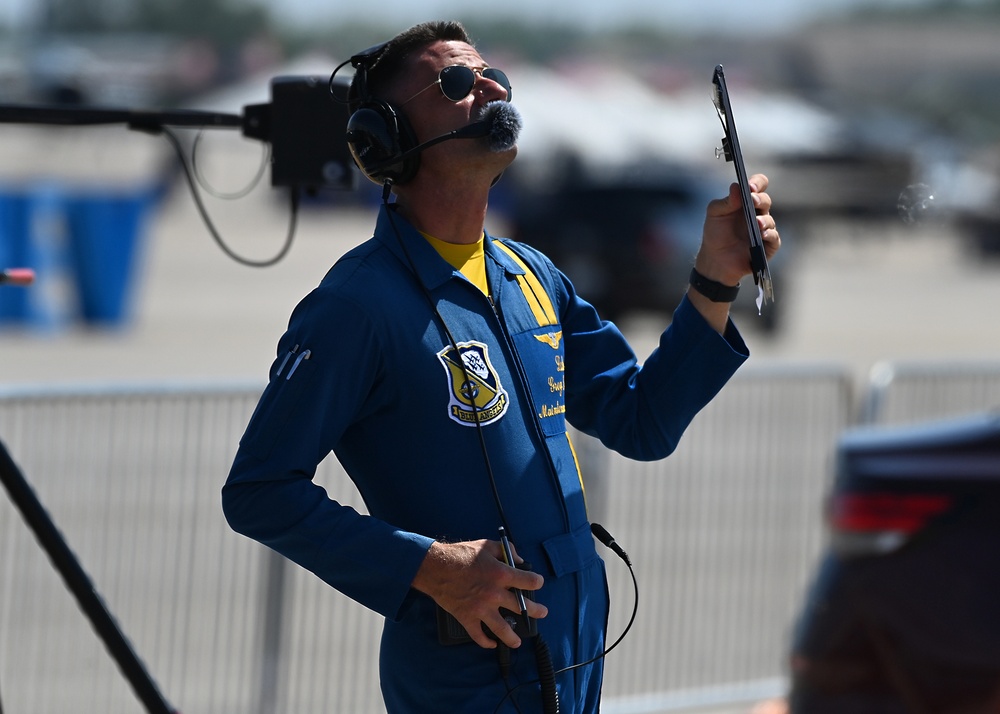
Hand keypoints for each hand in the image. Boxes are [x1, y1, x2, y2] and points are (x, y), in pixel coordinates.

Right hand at [411, 539, 547, 648]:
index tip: (537, 583)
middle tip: (541, 612)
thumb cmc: (460, 554)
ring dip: (513, 638)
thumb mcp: (486, 545)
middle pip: (522, 607)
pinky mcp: (468, 618)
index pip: (529, 581)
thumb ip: (506, 550)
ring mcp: (481, 608)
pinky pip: (479, 635)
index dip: (537, 582)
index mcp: (501, 574)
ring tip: (518, 642)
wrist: (435, 567)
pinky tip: (492, 643)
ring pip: (503, 629)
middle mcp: (494, 594)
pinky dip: (486, 642)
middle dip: (536, 611)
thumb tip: (518, 559)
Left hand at [688, 173, 780, 329]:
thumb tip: (736, 188)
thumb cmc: (712, 238)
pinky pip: (775, 241)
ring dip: (765, 220)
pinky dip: (770, 238)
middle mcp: (756, 215)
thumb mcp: (714, 215)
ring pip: (772, 221)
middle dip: (760, 200)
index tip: (753, 182)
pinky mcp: (766, 250)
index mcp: (743, 204)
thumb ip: (724, 202)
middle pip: (766, 202)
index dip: (758, 182)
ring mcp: (763, 232)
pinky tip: (763, 237)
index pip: (757, 187)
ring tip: (755, 224)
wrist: (712, 266)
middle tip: (752, 201)